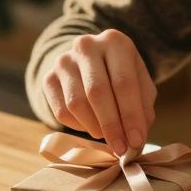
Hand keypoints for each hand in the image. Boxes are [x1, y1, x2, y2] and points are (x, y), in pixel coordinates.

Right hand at [41, 29, 155, 155]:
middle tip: (121, 149)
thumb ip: (143, 109)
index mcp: (115, 42)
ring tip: (106, 135)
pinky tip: (90, 125)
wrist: (88, 62)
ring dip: (94, 127)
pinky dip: (79, 126)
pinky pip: (62, 111)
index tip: (136, 141)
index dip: (130, 115)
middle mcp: (86, 45)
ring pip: (77, 103)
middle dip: (111, 126)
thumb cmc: (120, 75)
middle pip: (97, 92)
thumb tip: (136, 140)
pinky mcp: (48, 78)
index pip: (124, 82)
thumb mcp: (140, 84)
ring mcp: (64, 60)